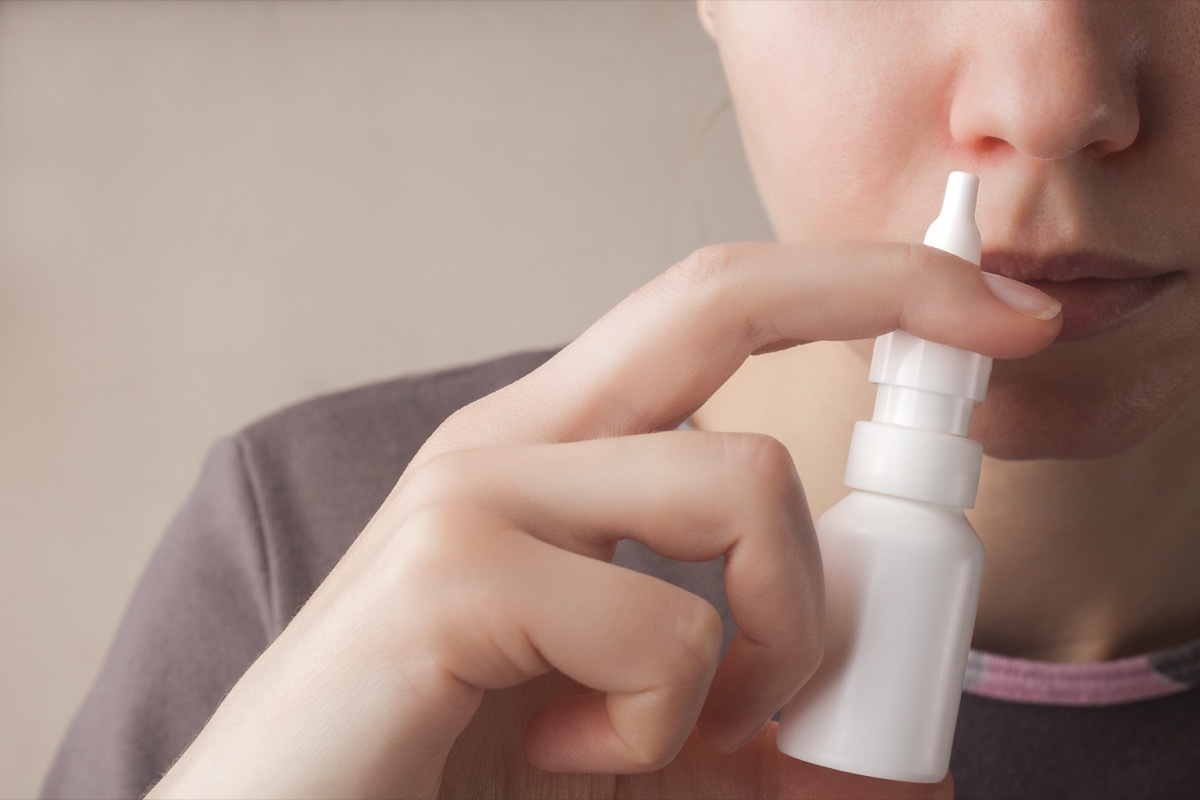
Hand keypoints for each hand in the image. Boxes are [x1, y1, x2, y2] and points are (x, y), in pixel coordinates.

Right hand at [149, 242, 1057, 798]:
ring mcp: (476, 495)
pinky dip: (660, 729)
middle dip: (885, 291)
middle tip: (1013, 328)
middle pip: (718, 296)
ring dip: (772, 634)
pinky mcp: (450, 575)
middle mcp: (515, 441)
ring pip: (738, 485)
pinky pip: (662, 633)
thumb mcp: (641, 748)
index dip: (859, 284)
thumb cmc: (452, 771)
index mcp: (558, 451)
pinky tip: (568, 753)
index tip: (993, 309)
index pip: (715, 307)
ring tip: (687, 718)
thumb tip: (905, 766)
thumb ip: (757, 738)